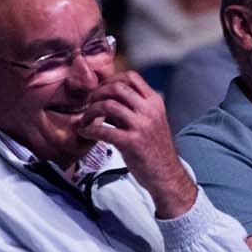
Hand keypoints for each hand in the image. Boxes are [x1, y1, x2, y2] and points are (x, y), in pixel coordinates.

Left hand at [77, 72, 196, 217]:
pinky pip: (103, 130)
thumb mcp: (151, 121)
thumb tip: (106, 99)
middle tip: (89, 103)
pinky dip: (89, 130)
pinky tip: (85, 132)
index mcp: (154, 102)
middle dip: (98, 93)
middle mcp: (149, 110)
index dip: (111, 80)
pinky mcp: (131, 142)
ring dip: (90, 111)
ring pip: (108, 105)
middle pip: (117, 87)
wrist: (167, 175)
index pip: (131, 77)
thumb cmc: (155, 149)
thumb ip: (133, 108)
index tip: (101, 91)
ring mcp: (141, 126)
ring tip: (85, 119)